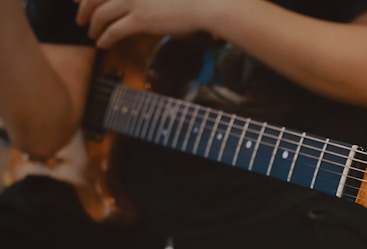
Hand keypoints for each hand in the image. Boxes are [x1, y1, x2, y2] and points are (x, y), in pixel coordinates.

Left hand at [75, 0, 226, 47]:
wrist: (204, 4)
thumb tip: (136, 4)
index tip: (79, 0)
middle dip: (84, 8)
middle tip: (80, 18)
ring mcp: (133, 1)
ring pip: (101, 14)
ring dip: (92, 25)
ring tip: (91, 33)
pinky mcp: (140, 19)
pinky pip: (113, 30)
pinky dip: (104, 38)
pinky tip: (101, 44)